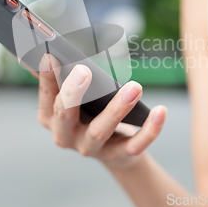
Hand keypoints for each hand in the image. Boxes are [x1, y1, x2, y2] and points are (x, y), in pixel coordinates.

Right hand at [35, 54, 166, 169]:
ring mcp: (91, 149)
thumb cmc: (89, 111)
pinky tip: (160, 110)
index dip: (48, 79)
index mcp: (50, 118)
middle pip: (66, 116)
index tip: (50, 56)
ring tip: (135, 86)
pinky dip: (150, 129)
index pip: (47, 97)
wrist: (113, 150)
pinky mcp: (119, 156)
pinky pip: (135, 145)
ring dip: (118, 108)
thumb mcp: (76, 96)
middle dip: (73, 93)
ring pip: (101, 130)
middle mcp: (66, 136)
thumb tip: (56, 50)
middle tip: (83, 70)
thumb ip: (66, 77)